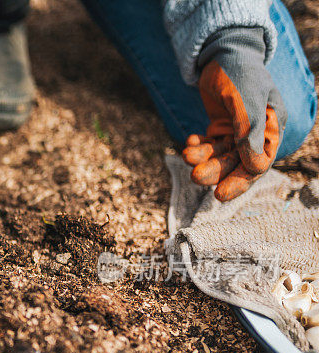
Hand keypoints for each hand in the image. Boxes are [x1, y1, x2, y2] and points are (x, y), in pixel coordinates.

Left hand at [182, 28, 286, 200]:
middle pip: (237, 162)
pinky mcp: (221, 126)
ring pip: (221, 154)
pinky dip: (199, 146)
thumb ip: (249, 132)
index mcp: (271, 127)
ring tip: (187, 155)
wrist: (220, 52)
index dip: (241, 180)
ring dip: (204, 159)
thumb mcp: (245, 101)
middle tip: (195, 177)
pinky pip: (209, 145)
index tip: (220, 193)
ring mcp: (238, 130)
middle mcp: (257, 132)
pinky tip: (189, 142)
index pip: (259, 162)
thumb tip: (256, 167)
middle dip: (217, 171)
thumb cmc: (238, 73)